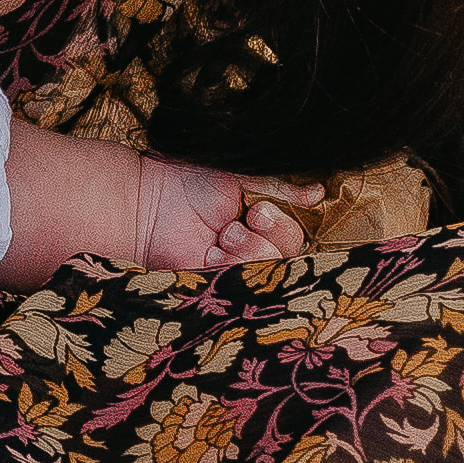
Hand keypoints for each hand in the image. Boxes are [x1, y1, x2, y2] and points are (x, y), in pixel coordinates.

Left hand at [135, 158, 313, 275]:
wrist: (146, 197)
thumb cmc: (185, 178)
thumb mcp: (240, 175)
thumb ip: (279, 186)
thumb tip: (317, 194)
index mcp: (258, 221)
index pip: (292, 233)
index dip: (286, 223)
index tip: (262, 208)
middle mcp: (250, 247)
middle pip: (290, 256)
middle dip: (277, 234)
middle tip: (251, 217)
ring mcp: (234, 269)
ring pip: (272, 272)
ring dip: (253, 249)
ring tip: (225, 232)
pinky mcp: (217, 287)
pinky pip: (245, 284)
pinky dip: (235, 264)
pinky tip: (216, 247)